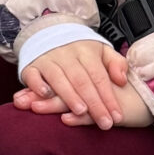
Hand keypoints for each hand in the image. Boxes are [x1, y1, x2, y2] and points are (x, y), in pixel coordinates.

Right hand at [14, 38, 130, 130]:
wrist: (49, 32)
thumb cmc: (79, 50)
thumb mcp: (101, 51)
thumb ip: (116, 64)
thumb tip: (122, 80)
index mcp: (86, 51)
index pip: (99, 76)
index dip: (108, 97)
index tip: (116, 116)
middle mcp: (66, 55)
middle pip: (81, 80)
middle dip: (94, 103)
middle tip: (104, 122)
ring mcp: (47, 60)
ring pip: (59, 78)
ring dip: (69, 96)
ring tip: (81, 112)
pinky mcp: (31, 66)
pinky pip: (32, 75)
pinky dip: (37, 84)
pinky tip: (45, 95)